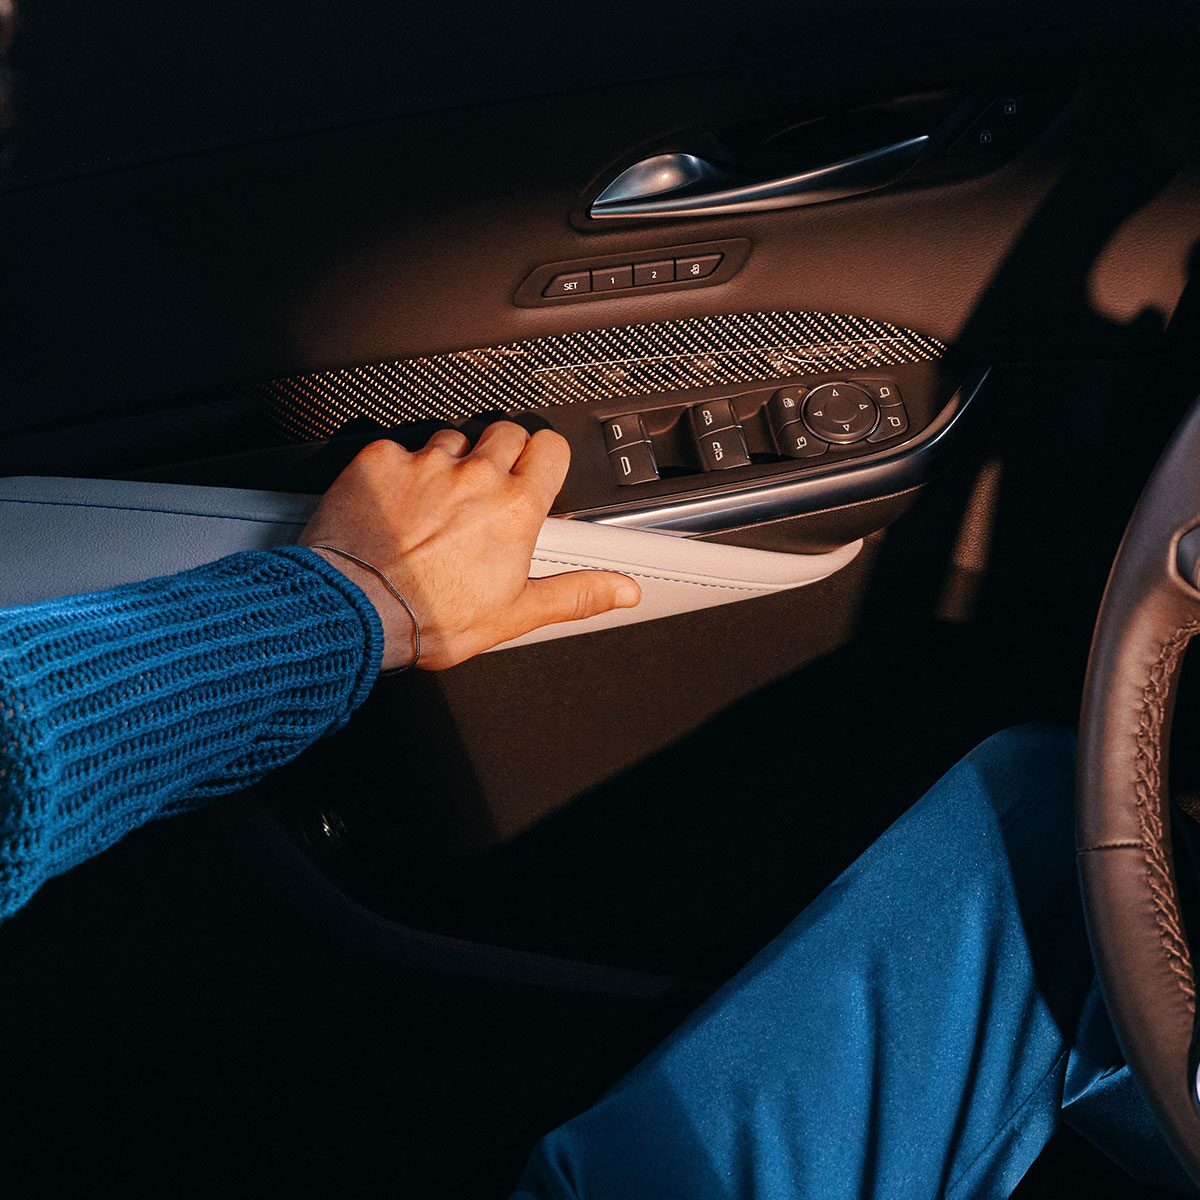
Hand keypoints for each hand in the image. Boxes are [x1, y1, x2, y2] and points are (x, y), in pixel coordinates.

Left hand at [299, 424, 640, 669]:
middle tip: (486, 493)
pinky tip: (393, 506)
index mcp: (516, 508)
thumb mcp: (517, 614)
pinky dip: (398, 471)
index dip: (545, 459)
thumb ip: (577, 593)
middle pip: (505, 433)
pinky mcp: (380, 462)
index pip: (551, 448)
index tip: (535, 476)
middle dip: (501, 455)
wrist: (355, 612)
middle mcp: (475, 476)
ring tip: (435, 506)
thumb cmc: (431, 617)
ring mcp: (426, 464)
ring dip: (450, 463)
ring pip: (452, 439)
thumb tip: (623, 590)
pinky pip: (399, 449)